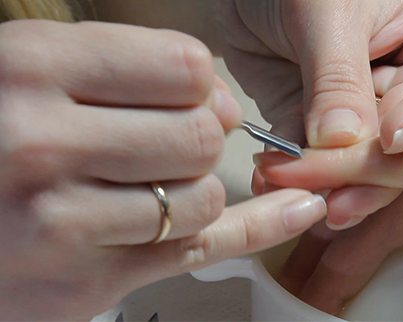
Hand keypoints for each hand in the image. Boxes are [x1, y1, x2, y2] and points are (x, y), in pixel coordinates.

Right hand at [0, 20, 325, 319]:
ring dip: (194, 190)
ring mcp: (61, 223)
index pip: (183, 66)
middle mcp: (41, 143)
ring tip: (147, 186)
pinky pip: (199, 250)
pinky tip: (291, 212)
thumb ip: (120, 72)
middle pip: (202, 135)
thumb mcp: (25, 72)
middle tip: (175, 142)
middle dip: (204, 137)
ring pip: (201, 198)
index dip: (201, 83)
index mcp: (30, 69)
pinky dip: (257, 228)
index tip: (193, 95)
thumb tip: (220, 98)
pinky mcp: (83, 284)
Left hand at [220, 0, 402, 226]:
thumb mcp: (328, 9)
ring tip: (307, 199)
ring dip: (339, 186)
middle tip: (344, 199)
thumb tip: (345, 140)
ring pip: (374, 161)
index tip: (394, 139)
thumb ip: (339, 76)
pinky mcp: (334, 127)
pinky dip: (300, 176)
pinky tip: (276, 182)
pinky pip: (324, 159)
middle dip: (380, 173)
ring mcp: (377, 106)